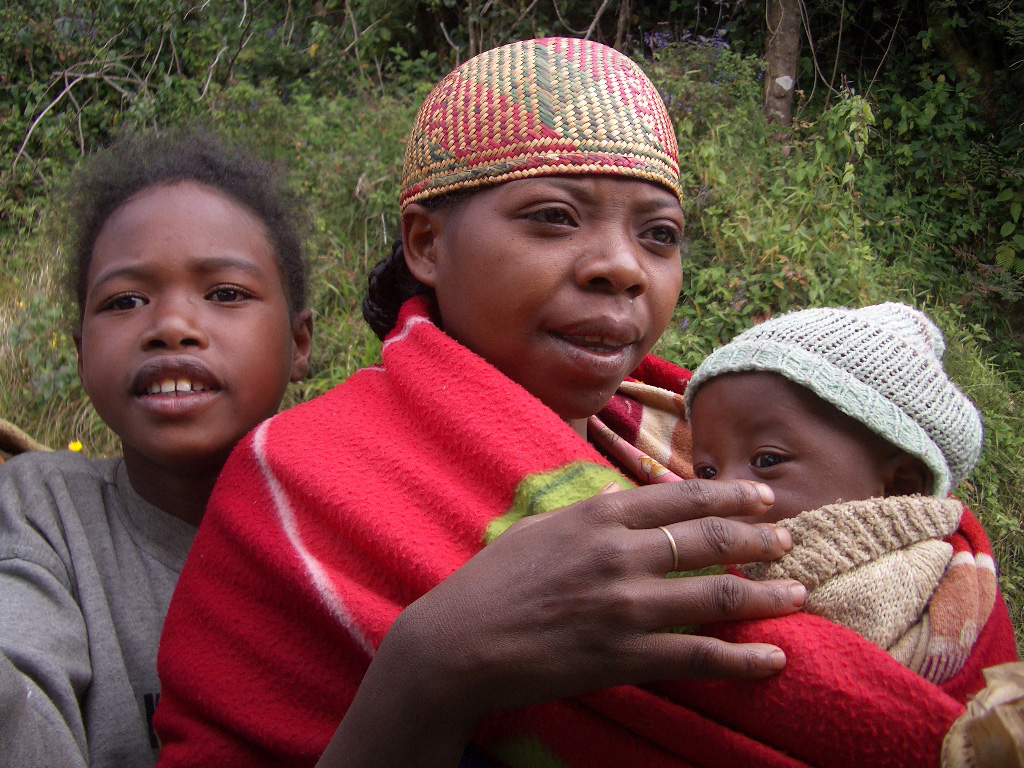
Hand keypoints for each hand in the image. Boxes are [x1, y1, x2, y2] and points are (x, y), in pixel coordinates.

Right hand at [321, 479, 803, 767]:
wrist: (459, 641)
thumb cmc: (493, 582)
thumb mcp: (539, 528)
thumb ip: (588, 511)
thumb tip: (622, 496)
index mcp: (598, 517)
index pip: (682, 498)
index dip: (731, 495)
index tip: (763, 497)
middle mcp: (619, 554)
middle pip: (709, 539)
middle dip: (760, 537)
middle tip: (791, 539)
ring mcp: (624, 606)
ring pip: (717, 594)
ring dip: (767, 593)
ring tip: (799, 592)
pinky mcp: (623, 656)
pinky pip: (698, 656)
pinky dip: (742, 658)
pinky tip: (774, 658)